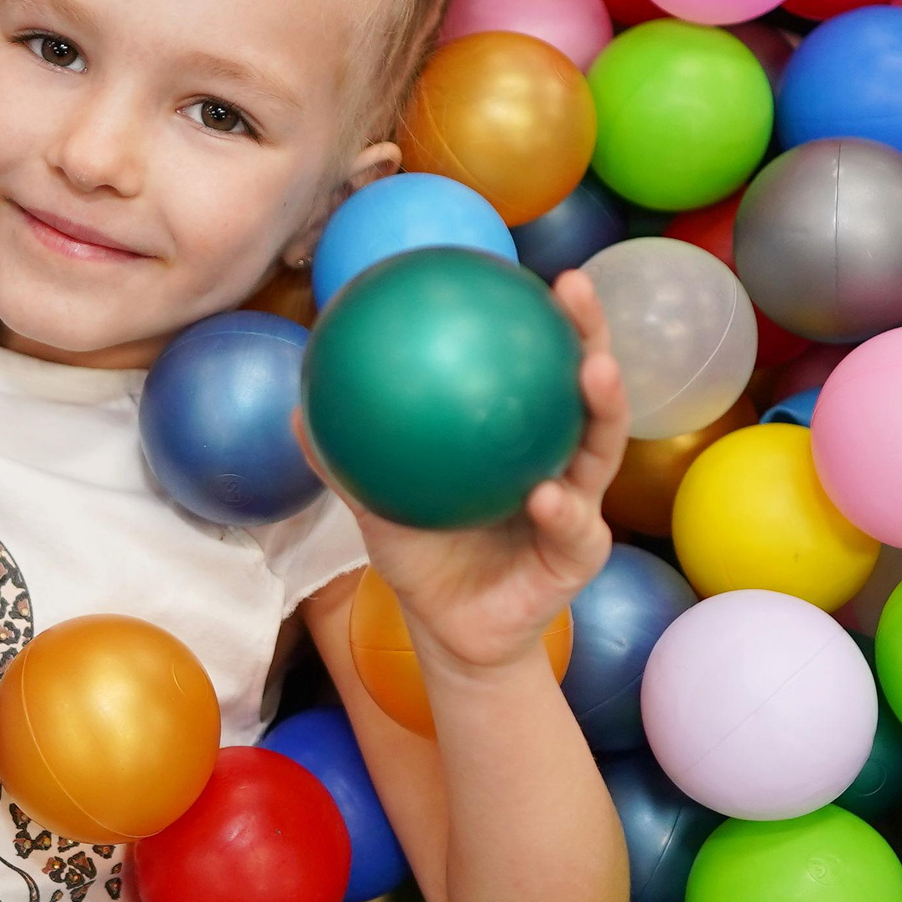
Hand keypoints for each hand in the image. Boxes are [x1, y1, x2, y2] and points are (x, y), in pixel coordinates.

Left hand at [310, 269, 631, 678]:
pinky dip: (562, 510)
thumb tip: (299, 404)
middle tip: (572, 291)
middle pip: (588, 389)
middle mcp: (562, 462)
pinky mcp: (579, 558)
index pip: (540, 367)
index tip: (529, 267)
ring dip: (602, 407)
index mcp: (523, 439)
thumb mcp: (380, 505)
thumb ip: (350, 457)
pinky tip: (546, 494)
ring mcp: (579, 506)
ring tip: (592, 370)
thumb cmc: (425, 558)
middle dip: (590, 335)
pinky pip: (574, 530)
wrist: (451, 633)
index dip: (542, 318)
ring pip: (601, 450)